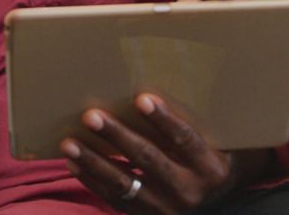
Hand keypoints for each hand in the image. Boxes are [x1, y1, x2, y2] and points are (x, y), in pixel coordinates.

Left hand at [61, 94, 261, 213]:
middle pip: (149, 160)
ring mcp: (167, 209)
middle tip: (91, 116)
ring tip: (70, 143)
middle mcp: (190, 191)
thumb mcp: (213, 139)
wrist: (219, 199)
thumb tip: (148, 86)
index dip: (163, 119)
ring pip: (125, 184)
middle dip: (117, 137)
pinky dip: (92, 180)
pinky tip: (74, 163)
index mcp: (210, 167)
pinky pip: (115, 200)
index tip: (141, 98)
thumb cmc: (212, 155)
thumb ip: (189, 119)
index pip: (184, 139)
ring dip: (94, 162)